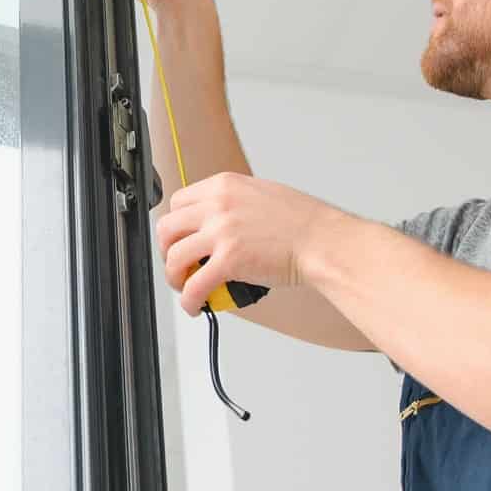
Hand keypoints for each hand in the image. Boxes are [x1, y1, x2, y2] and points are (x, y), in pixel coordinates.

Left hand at [154, 172, 332, 316]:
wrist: (323, 242)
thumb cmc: (303, 223)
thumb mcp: (261, 195)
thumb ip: (233, 204)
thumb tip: (217, 222)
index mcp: (224, 185)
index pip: (179, 202)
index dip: (176, 225)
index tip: (180, 238)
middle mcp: (218, 204)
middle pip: (168, 227)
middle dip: (167, 249)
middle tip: (177, 263)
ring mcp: (221, 232)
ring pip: (174, 257)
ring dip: (174, 276)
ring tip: (185, 286)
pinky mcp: (228, 260)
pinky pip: (193, 285)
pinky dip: (188, 300)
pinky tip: (195, 305)